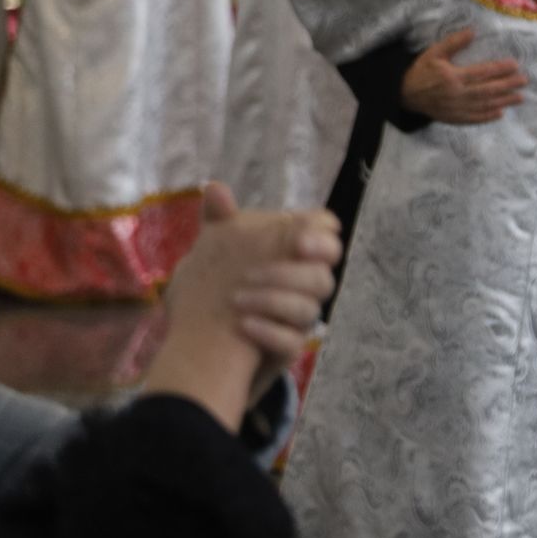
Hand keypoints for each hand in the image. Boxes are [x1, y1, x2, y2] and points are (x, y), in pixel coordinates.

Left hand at [142, 183, 340, 431]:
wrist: (208, 343)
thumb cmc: (223, 289)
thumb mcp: (219, 252)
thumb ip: (221, 222)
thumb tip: (213, 186)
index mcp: (294, 256)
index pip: (327, 236)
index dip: (321, 234)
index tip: (298, 237)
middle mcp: (303, 288)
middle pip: (323, 276)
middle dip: (291, 272)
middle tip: (253, 273)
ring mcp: (297, 321)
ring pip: (309, 309)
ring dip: (272, 301)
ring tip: (235, 300)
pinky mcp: (285, 350)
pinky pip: (291, 343)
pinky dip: (268, 332)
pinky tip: (242, 325)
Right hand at [399, 29, 527, 123]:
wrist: (404, 94)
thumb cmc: (421, 70)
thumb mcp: (434, 53)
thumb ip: (453, 43)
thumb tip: (472, 31)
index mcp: (453, 77)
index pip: (482, 72)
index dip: (500, 69)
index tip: (515, 65)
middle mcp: (457, 94)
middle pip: (487, 90)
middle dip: (508, 85)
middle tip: (524, 81)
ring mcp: (456, 108)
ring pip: (484, 105)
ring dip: (504, 101)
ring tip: (520, 97)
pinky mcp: (453, 118)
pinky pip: (473, 118)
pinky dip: (488, 116)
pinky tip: (500, 113)